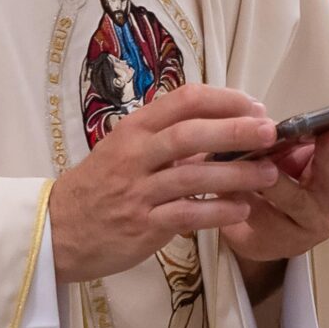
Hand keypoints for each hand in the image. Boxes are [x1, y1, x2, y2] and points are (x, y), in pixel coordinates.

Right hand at [45, 85, 278, 283]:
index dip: (223, 100)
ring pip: (194, 176)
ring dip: (237, 174)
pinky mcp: (143, 225)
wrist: (58, 228)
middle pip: (190, 134)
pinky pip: (188, 215)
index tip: (253, 106)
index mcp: (133, 129)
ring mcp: (138, 191)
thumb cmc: (99, 185)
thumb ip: (168, 141)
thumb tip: (222, 131)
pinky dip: (218, 211)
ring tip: (268, 174)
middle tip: (270, 132)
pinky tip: (242, 209)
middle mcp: (134, 155)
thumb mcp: (125, 151)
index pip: (182, 100)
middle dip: (236, 131)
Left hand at [222, 111, 328, 266]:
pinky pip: (267, 220)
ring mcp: (314, 223)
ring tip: (266, 167)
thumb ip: (289, 138)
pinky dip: (250, 203)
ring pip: (300, 202)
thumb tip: (269, 121)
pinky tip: (232, 191)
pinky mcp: (287, 242)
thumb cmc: (275, 177)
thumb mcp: (285, 152)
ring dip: (282, 183)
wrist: (251, 227)